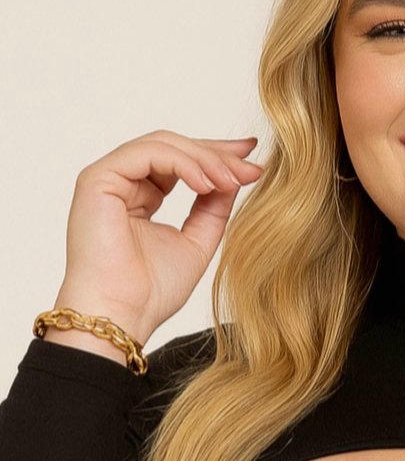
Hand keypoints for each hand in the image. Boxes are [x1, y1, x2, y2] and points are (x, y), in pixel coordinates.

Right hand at [54, 129, 263, 344]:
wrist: (121, 315)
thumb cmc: (150, 292)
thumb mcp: (197, 242)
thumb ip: (213, 208)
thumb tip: (235, 175)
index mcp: (140, 197)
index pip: (180, 163)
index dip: (216, 156)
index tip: (252, 158)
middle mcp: (122, 183)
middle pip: (173, 147)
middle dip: (216, 155)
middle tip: (250, 168)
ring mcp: (107, 179)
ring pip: (163, 145)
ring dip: (204, 160)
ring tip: (232, 180)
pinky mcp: (98, 179)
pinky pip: (147, 154)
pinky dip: (182, 164)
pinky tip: (207, 184)